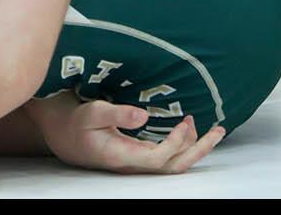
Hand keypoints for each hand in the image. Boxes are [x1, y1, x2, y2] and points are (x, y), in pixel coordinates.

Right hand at [42, 99, 225, 174]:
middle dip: (199, 150)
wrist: (62, 134)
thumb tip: (144, 116)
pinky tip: (189, 130)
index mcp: (121, 156)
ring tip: (210, 128)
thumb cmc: (75, 121)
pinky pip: (167, 156)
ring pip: (173, 163)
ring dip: (194, 147)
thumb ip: (117, 114)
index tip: (184, 121)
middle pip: (173, 167)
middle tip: (219, 130)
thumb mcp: (92, 112)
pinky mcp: (138, 155)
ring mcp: (137, 161)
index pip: (158, 159)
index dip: (176, 143)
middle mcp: (133, 164)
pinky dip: (183, 145)